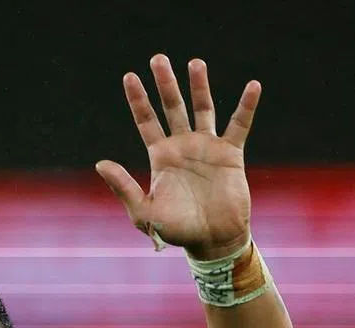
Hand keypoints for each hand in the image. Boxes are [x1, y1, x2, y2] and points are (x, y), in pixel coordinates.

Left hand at [95, 55, 258, 260]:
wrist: (211, 241)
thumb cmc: (176, 232)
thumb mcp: (144, 213)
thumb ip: (124, 187)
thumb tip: (101, 163)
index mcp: (160, 158)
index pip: (146, 121)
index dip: (138, 100)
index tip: (129, 77)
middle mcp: (182, 147)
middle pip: (172, 107)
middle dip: (165, 84)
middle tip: (158, 58)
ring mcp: (207, 148)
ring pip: (203, 108)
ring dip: (199, 86)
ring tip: (195, 63)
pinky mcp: (231, 154)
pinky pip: (239, 125)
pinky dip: (246, 106)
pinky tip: (253, 86)